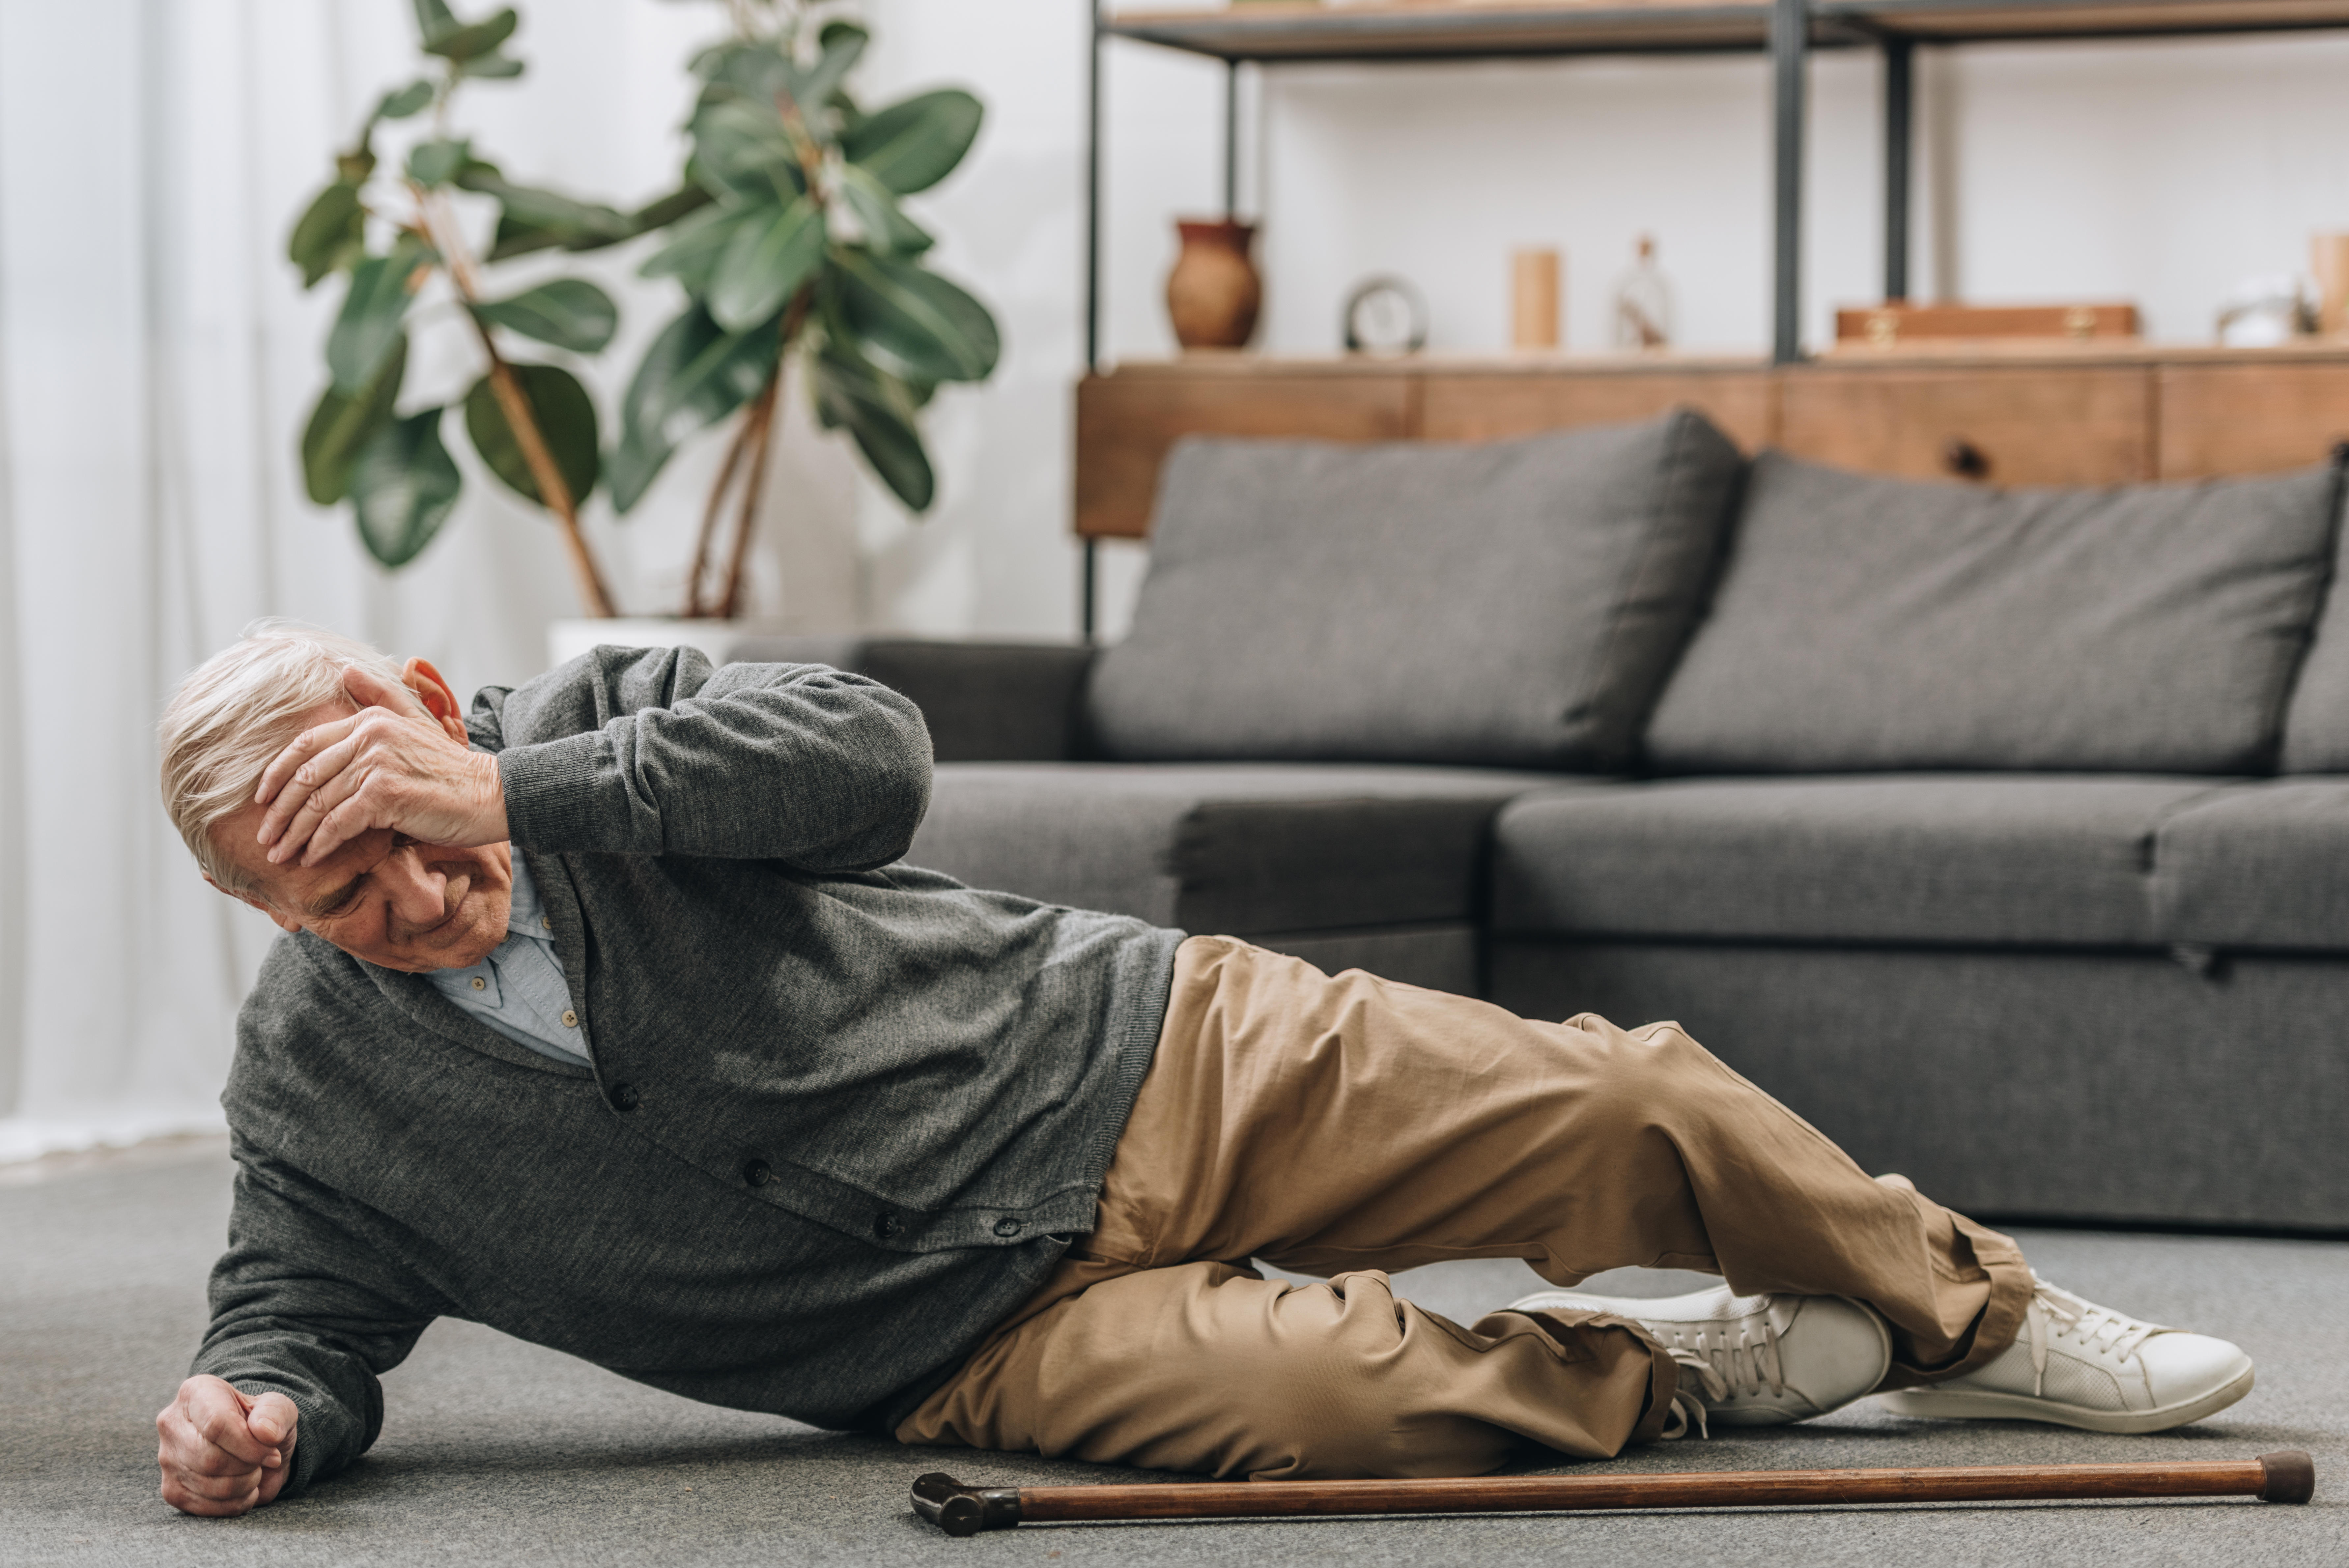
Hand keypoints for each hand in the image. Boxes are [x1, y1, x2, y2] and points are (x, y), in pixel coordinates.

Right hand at [156, 1375, 297, 1515]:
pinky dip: (233, 1503)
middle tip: (262, 1461)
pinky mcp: (170, 1490)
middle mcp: (172, 1424)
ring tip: (252, 1471)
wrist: (254, 1447)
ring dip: (244, 1485)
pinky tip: (242, 1488)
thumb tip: (265, 1432)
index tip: (272, 1454)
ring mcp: (167, 1459)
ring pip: (208, 1485)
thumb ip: (276, 1414)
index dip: (249, 1446)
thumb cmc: (263, 1422)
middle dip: (248, 1466)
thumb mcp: (280, 1409)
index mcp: (196, 1392)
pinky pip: (203, 1508)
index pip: (217, 1424)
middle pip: (211, 1459)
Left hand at [256, 665, 506, 866]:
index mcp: (370, 720)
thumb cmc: (452, 771)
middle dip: (279, 812)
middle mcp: (369, 736)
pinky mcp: (385, 794)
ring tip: (281, 854)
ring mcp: (376, 764)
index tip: (262, 799)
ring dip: (294, 834)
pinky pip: (338, 823)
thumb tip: (346, 670)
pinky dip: (320, 843)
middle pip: (305, 777)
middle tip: (265, 837)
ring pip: (317, 803)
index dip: (277, 773)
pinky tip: (311, 857)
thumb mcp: (415, 724)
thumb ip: (381, 697)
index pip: (306, 744)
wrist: (492, 794)